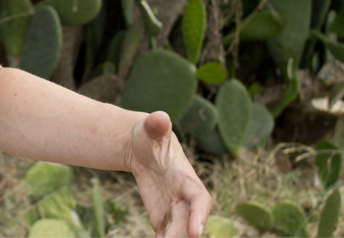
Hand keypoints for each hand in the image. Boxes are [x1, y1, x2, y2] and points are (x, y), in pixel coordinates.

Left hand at [126, 111, 211, 237]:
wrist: (143, 148)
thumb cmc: (149, 135)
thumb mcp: (150, 128)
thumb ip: (155, 125)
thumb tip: (160, 116)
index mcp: (186, 177)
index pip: (200, 199)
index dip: (200, 215)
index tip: (196, 232)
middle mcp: (184, 196)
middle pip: (189, 222)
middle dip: (182, 235)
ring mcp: (174, 208)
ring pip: (178, 231)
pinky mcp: (163, 216)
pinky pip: (166, 234)